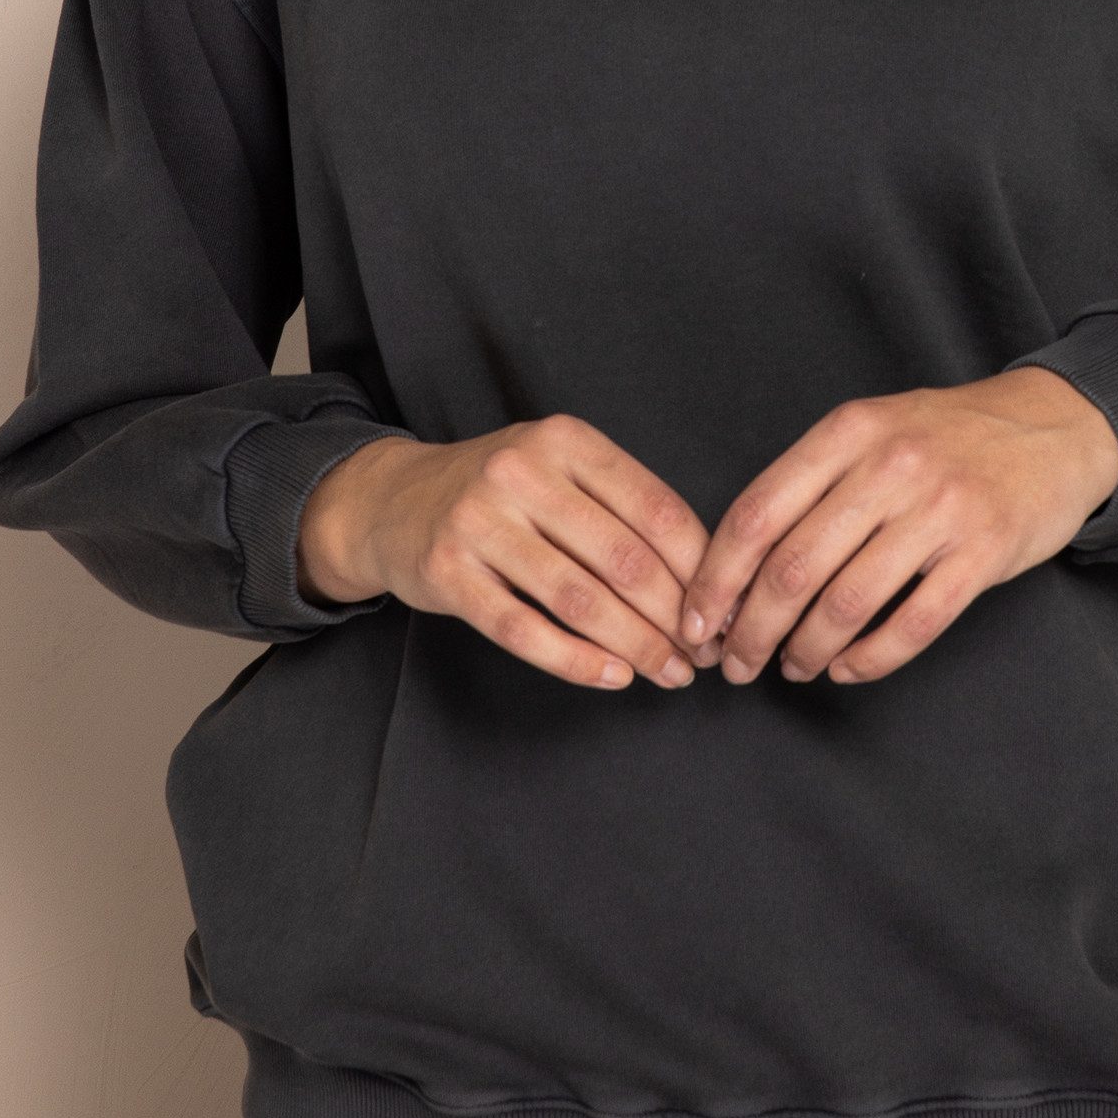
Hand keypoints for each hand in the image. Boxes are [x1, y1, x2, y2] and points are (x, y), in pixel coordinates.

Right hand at [297, 419, 709, 693]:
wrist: (391, 502)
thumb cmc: (500, 493)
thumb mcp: (559, 469)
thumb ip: (622, 507)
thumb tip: (705, 578)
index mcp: (566, 440)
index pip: (656, 509)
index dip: (700, 568)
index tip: (726, 610)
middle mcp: (522, 473)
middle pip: (624, 560)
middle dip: (676, 618)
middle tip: (704, 656)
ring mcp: (480, 523)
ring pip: (580, 599)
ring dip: (636, 646)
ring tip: (669, 673)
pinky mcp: (448, 574)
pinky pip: (524, 630)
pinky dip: (577, 661)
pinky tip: (614, 677)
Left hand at [676, 367, 1117, 690]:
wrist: (1056, 427)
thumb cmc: (947, 437)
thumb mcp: (872, 429)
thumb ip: (810, 484)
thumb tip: (735, 569)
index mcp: (848, 431)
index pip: (757, 514)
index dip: (716, 580)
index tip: (695, 624)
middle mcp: (891, 466)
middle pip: (793, 567)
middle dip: (751, 630)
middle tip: (735, 663)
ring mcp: (942, 509)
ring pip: (847, 602)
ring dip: (807, 650)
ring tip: (793, 668)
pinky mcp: (985, 553)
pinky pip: (913, 624)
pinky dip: (870, 659)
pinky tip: (848, 669)